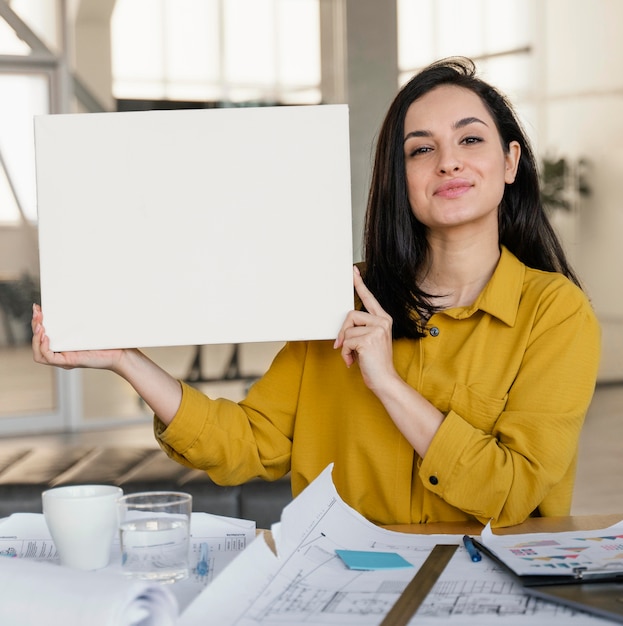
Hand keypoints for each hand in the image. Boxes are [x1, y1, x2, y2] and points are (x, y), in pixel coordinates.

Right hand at [31, 304, 124, 371]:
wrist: (121, 354)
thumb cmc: (108, 341)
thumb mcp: (90, 327)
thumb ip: (81, 318)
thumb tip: (75, 299)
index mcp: (64, 346)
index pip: (44, 336)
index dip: (38, 322)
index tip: (38, 308)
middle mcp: (62, 354)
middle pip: (38, 343)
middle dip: (35, 326)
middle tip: (37, 312)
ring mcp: (65, 360)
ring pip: (39, 353)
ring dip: (36, 338)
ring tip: (40, 326)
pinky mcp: (69, 363)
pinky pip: (48, 358)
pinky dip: (43, 347)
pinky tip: (46, 337)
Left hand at [334, 267, 398, 391]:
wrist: (384, 380)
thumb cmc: (375, 363)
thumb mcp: (368, 341)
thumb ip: (359, 330)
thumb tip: (343, 328)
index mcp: (383, 319)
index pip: (369, 298)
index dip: (360, 284)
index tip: (353, 271)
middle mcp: (382, 321)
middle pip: (351, 314)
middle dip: (343, 331)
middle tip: (343, 346)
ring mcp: (377, 329)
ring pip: (347, 330)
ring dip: (345, 346)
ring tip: (354, 356)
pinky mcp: (369, 339)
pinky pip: (346, 341)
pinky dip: (346, 354)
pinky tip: (353, 361)